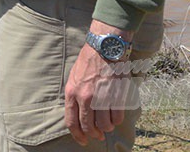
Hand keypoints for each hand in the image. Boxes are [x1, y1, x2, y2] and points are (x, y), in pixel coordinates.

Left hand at [65, 25, 136, 145]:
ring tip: (108, 123)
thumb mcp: (73, 78)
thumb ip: (74, 96)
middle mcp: (85, 97)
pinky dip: (117, 120)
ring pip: (105, 125)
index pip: (72, 122)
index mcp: (72, 93)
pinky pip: (117, 117)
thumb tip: (77, 114)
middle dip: (94, 134)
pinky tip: (115, 115)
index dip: (78, 135)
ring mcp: (101, 97)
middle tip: (98, 135)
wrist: (103, 48)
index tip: (83, 141)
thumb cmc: (87, 62)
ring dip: (107, 127)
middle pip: (89, 127)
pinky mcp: (116, 95)